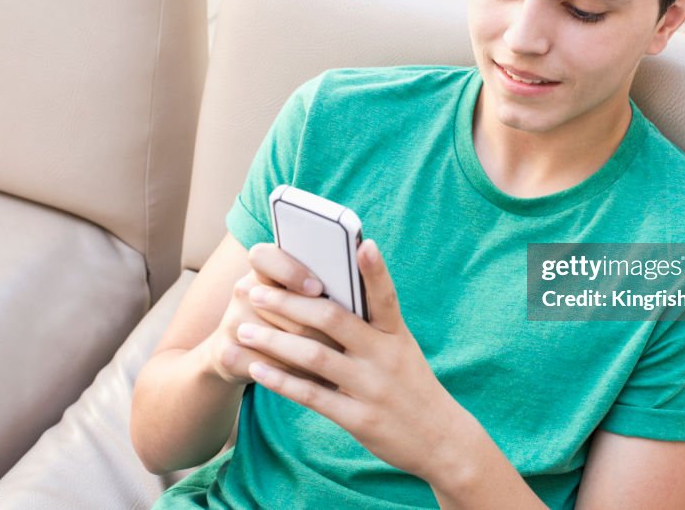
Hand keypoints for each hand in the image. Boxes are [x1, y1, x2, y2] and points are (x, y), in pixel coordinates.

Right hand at [205, 243, 336, 385]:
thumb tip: (362, 288)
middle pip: (284, 305)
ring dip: (316, 350)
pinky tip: (322, 379)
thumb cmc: (295, 318)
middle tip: (348, 334)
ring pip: (280, 339)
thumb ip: (326, 286)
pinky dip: (299, 374)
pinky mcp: (227, 353)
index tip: (317, 288)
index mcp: (265, 269)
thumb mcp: (304, 296)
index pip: (265, 256)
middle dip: (319, 322)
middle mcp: (245, 291)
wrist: (243, 354)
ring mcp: (233, 322)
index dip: (291, 272)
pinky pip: (269, 366)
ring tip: (345, 357)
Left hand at [235, 239, 474, 483]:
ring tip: (242, 330)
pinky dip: (281, 381)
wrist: (441, 441)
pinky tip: (257, 370)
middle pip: (332, 319)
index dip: (375, 270)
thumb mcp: (402, 350)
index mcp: (397, 334)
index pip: (385, 296)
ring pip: (314, 356)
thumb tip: (329, 297)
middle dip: (289, 303)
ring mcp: (372, 387)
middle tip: (255, 293)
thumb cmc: (412, 386)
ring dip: (274, 341)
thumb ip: (372, 326)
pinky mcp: (360, 419)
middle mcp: (385, 356)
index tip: (362, 243)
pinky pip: (312, 396)